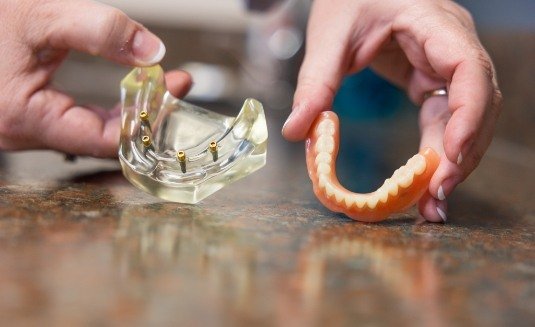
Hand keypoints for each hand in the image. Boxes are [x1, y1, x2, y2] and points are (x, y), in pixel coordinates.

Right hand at [0, 0, 191, 157]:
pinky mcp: (26, 118)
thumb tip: (152, 50)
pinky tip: (127, 89)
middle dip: (145, 111)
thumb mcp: (39, 15)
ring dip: (128, 110)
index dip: (147, 114)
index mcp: (24, 118)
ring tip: (157, 84)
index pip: (106, 138)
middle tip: (175, 84)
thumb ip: (99, 31)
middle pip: (103, 139)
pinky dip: (106, 109)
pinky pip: (76, 123)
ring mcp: (22, 130)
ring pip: (90, 133)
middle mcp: (22, 135)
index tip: (175, 85)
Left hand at [282, 0, 501, 221]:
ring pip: (466, 118)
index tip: (449, 155)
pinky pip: (444, 120)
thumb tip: (297, 130)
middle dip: (461, 153)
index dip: (469, 114)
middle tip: (435, 197)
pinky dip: (436, 152)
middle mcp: (450, 45)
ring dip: (452, 161)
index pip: (469, 69)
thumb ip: (315, 81)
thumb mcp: (329, 33)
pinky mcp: (431, 80)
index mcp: (433, 23)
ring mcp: (444, 65)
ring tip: (432, 202)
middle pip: (477, 103)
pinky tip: (425, 181)